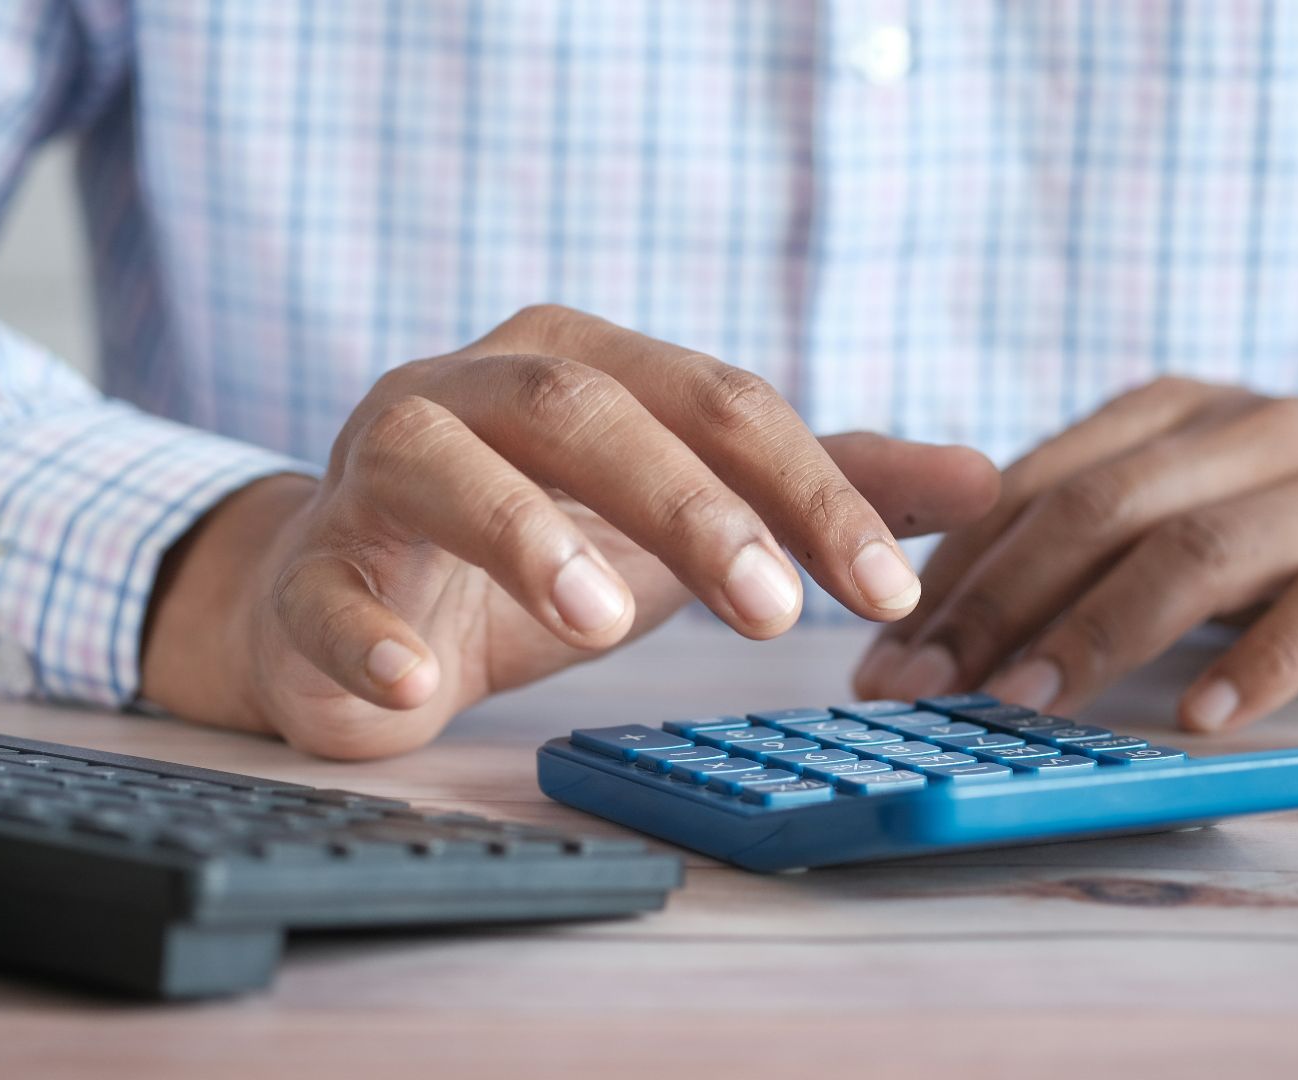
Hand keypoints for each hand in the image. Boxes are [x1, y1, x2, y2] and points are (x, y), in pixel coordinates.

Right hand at [143, 305, 997, 757]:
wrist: (355, 599)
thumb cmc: (536, 545)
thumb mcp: (686, 514)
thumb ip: (819, 490)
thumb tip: (985, 478)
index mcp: (580, 363)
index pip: (714, 400)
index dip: (808, 488)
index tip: (888, 588)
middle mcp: (473, 390)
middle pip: (584, 408)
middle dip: (687, 503)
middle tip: (774, 612)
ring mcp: (376, 470)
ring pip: (441, 463)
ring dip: (523, 533)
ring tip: (603, 620)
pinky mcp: (312, 567)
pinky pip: (327, 588)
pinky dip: (368, 636)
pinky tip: (418, 687)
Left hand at [853, 377, 1297, 732]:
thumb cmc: (1287, 522)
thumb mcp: (1180, 500)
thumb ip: (1077, 533)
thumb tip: (928, 613)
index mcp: (1172, 411)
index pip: (1034, 484)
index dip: (952, 570)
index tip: (886, 652)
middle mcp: (1247, 432)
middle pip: (1097, 510)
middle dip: (994, 602)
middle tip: (925, 686)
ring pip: (1194, 550)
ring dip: (1098, 632)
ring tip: (1025, 704)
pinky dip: (1257, 663)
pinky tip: (1199, 719)